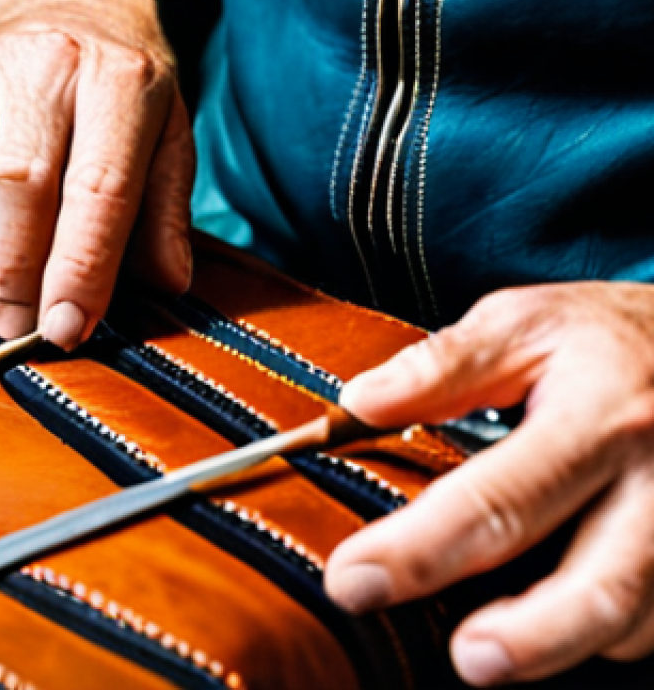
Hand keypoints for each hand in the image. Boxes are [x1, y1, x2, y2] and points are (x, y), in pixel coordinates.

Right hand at [0, 6, 194, 347]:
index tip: (67, 328)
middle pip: (18, 186)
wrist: (65, 9)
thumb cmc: (120, 88)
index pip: (98, 186)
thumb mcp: (170, 136)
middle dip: (16, 277)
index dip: (80, 268)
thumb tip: (167, 283)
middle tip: (21, 328)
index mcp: (120, 79)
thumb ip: (168, 212)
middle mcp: (45, 66)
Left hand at [325, 283, 653, 685]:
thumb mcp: (523, 322)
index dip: (418, 550)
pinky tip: (553, 618)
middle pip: (597, 587)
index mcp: (597, 414)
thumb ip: (443, 366)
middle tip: (461, 659)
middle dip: (524, 639)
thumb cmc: (607, 335)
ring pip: (636, 619)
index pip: (498, 499)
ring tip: (494, 649)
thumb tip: (358, 403)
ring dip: (560, 643)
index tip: (353, 580)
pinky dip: (602, 631)